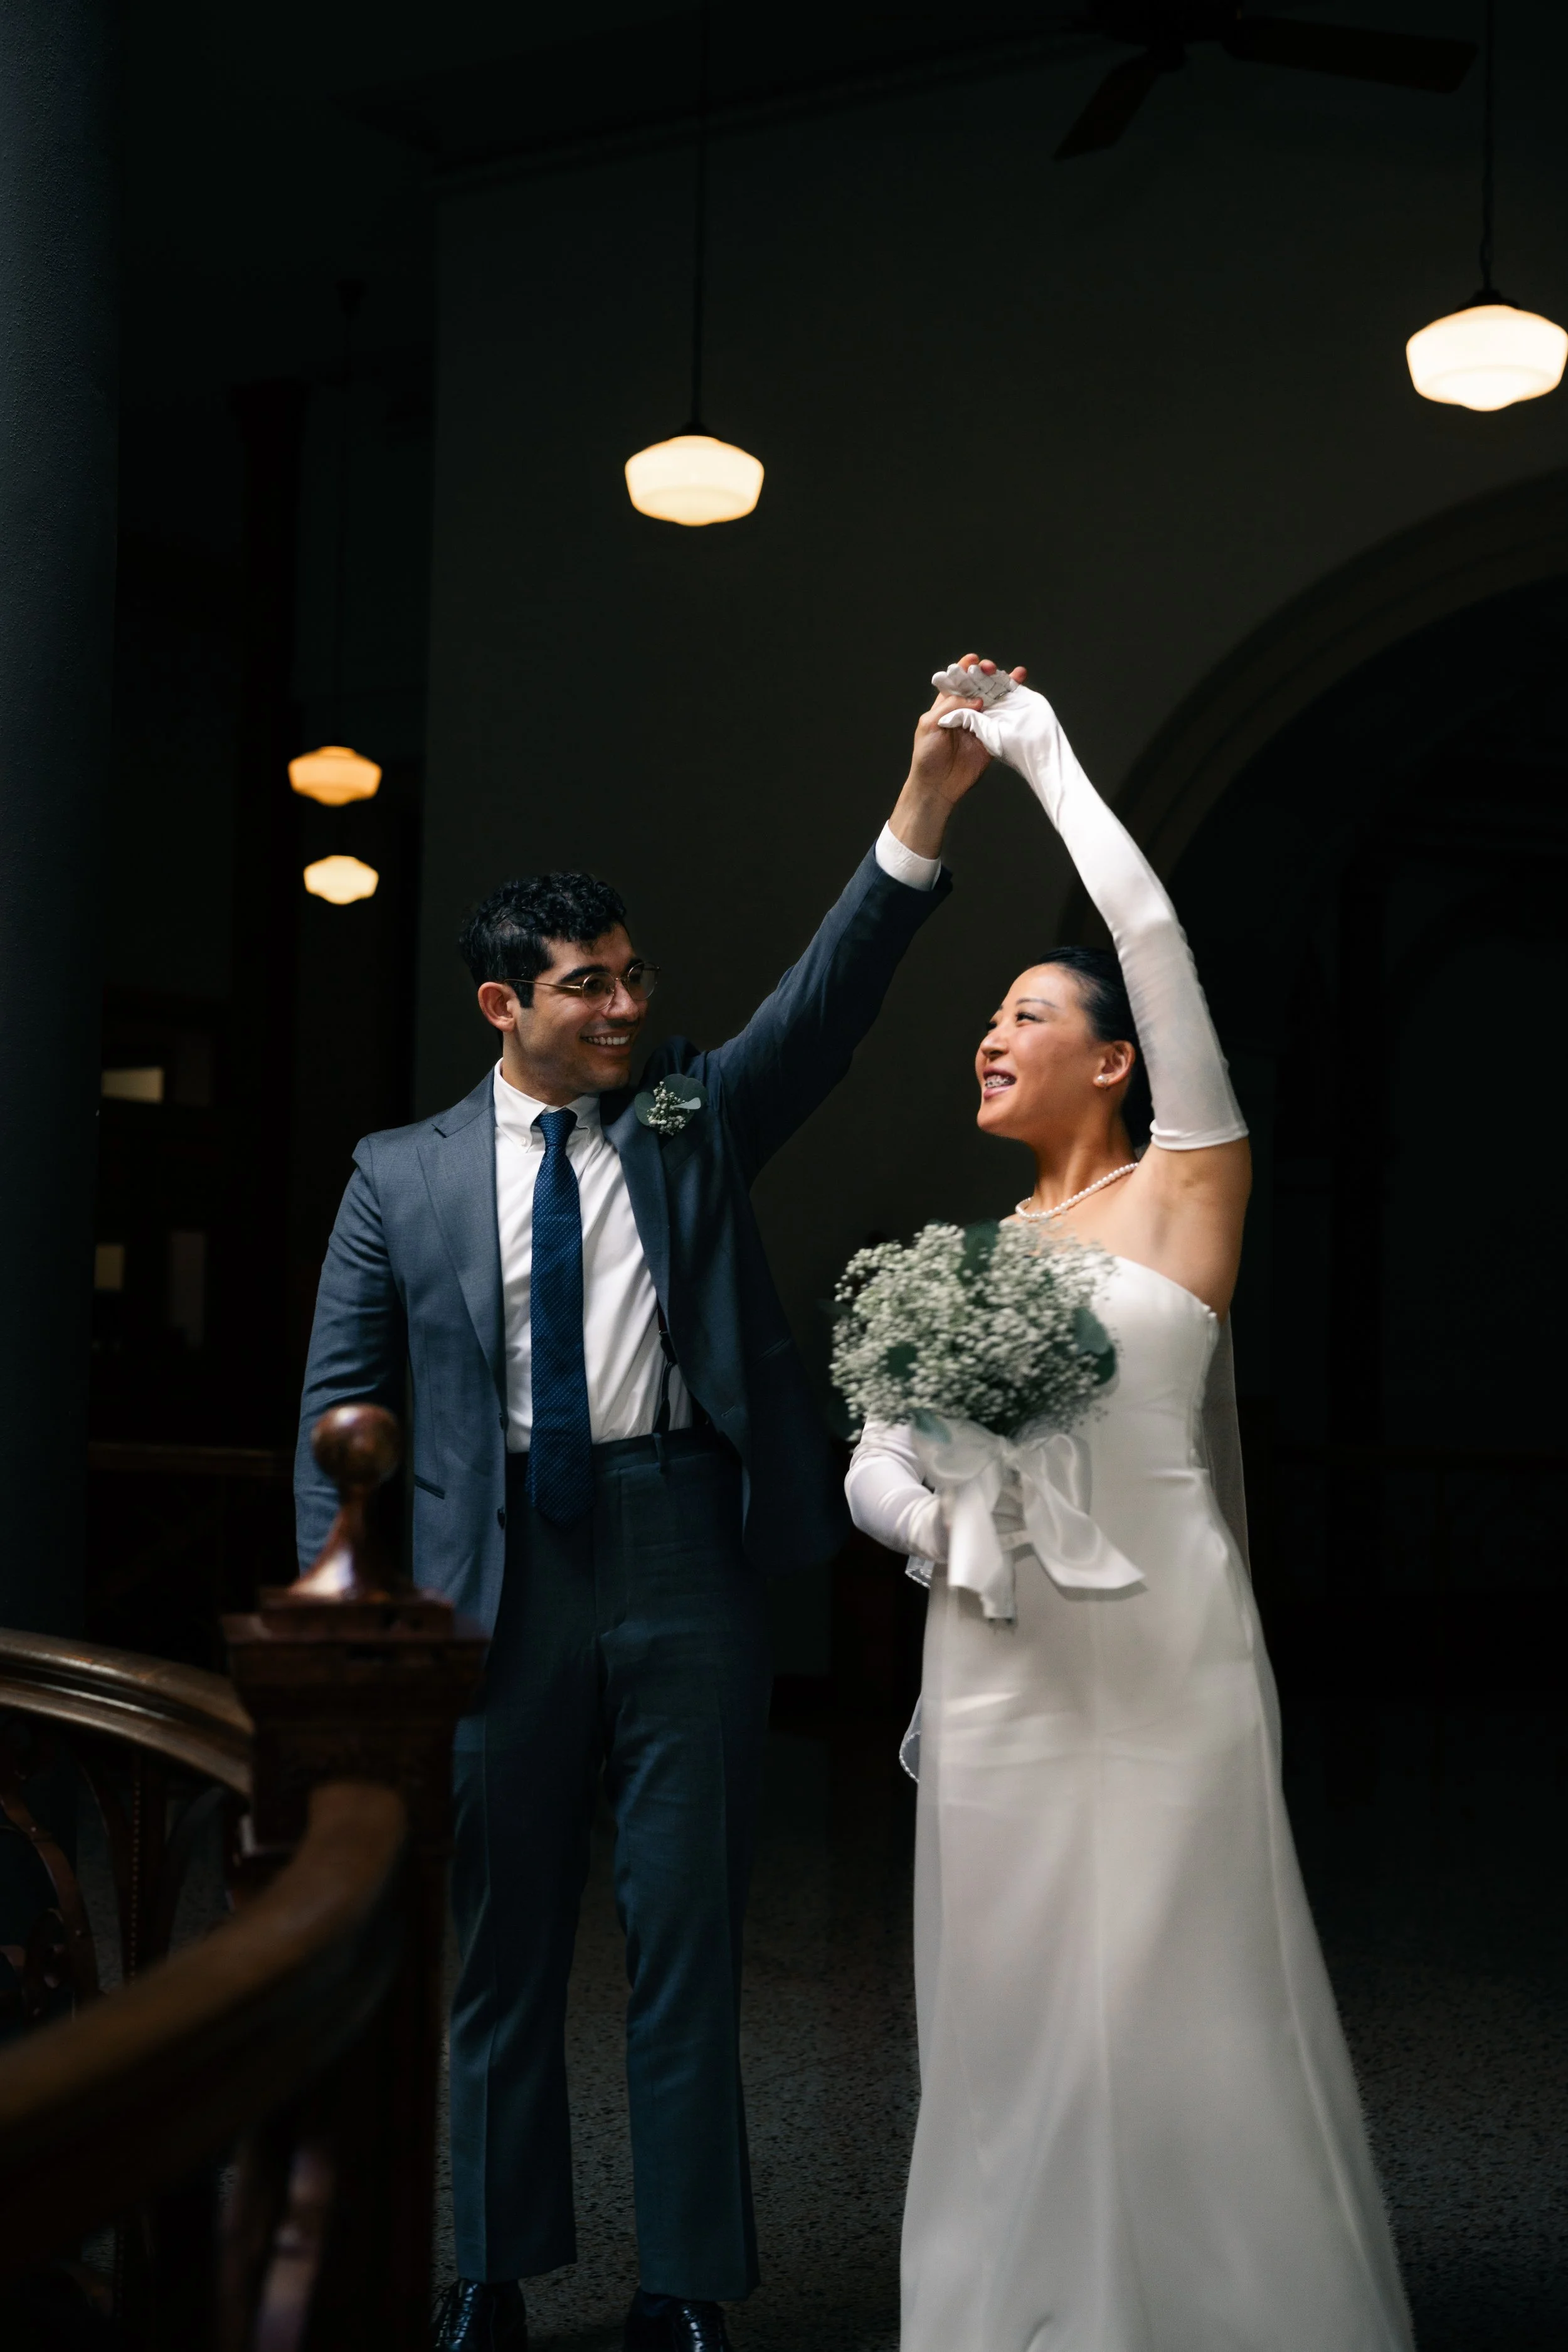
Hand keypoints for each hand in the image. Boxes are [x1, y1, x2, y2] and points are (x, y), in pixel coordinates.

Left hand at [910, 654, 1028, 802]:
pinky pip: (1004, 722)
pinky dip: (1013, 710)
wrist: (938, 786)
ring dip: (1006, 688)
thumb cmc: (927, 755)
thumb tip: (978, 700)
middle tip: (994, 669)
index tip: (974, 661)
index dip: (966, 669)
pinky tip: (1021, 699)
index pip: (958, 681)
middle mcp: (965, 711)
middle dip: (989, 675)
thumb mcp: (930, 725)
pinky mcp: (991, 738)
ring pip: (995, 701)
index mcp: (946, 705)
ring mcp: (980, 723)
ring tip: (1017, 676)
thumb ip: (951, 707)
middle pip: (980, 687)